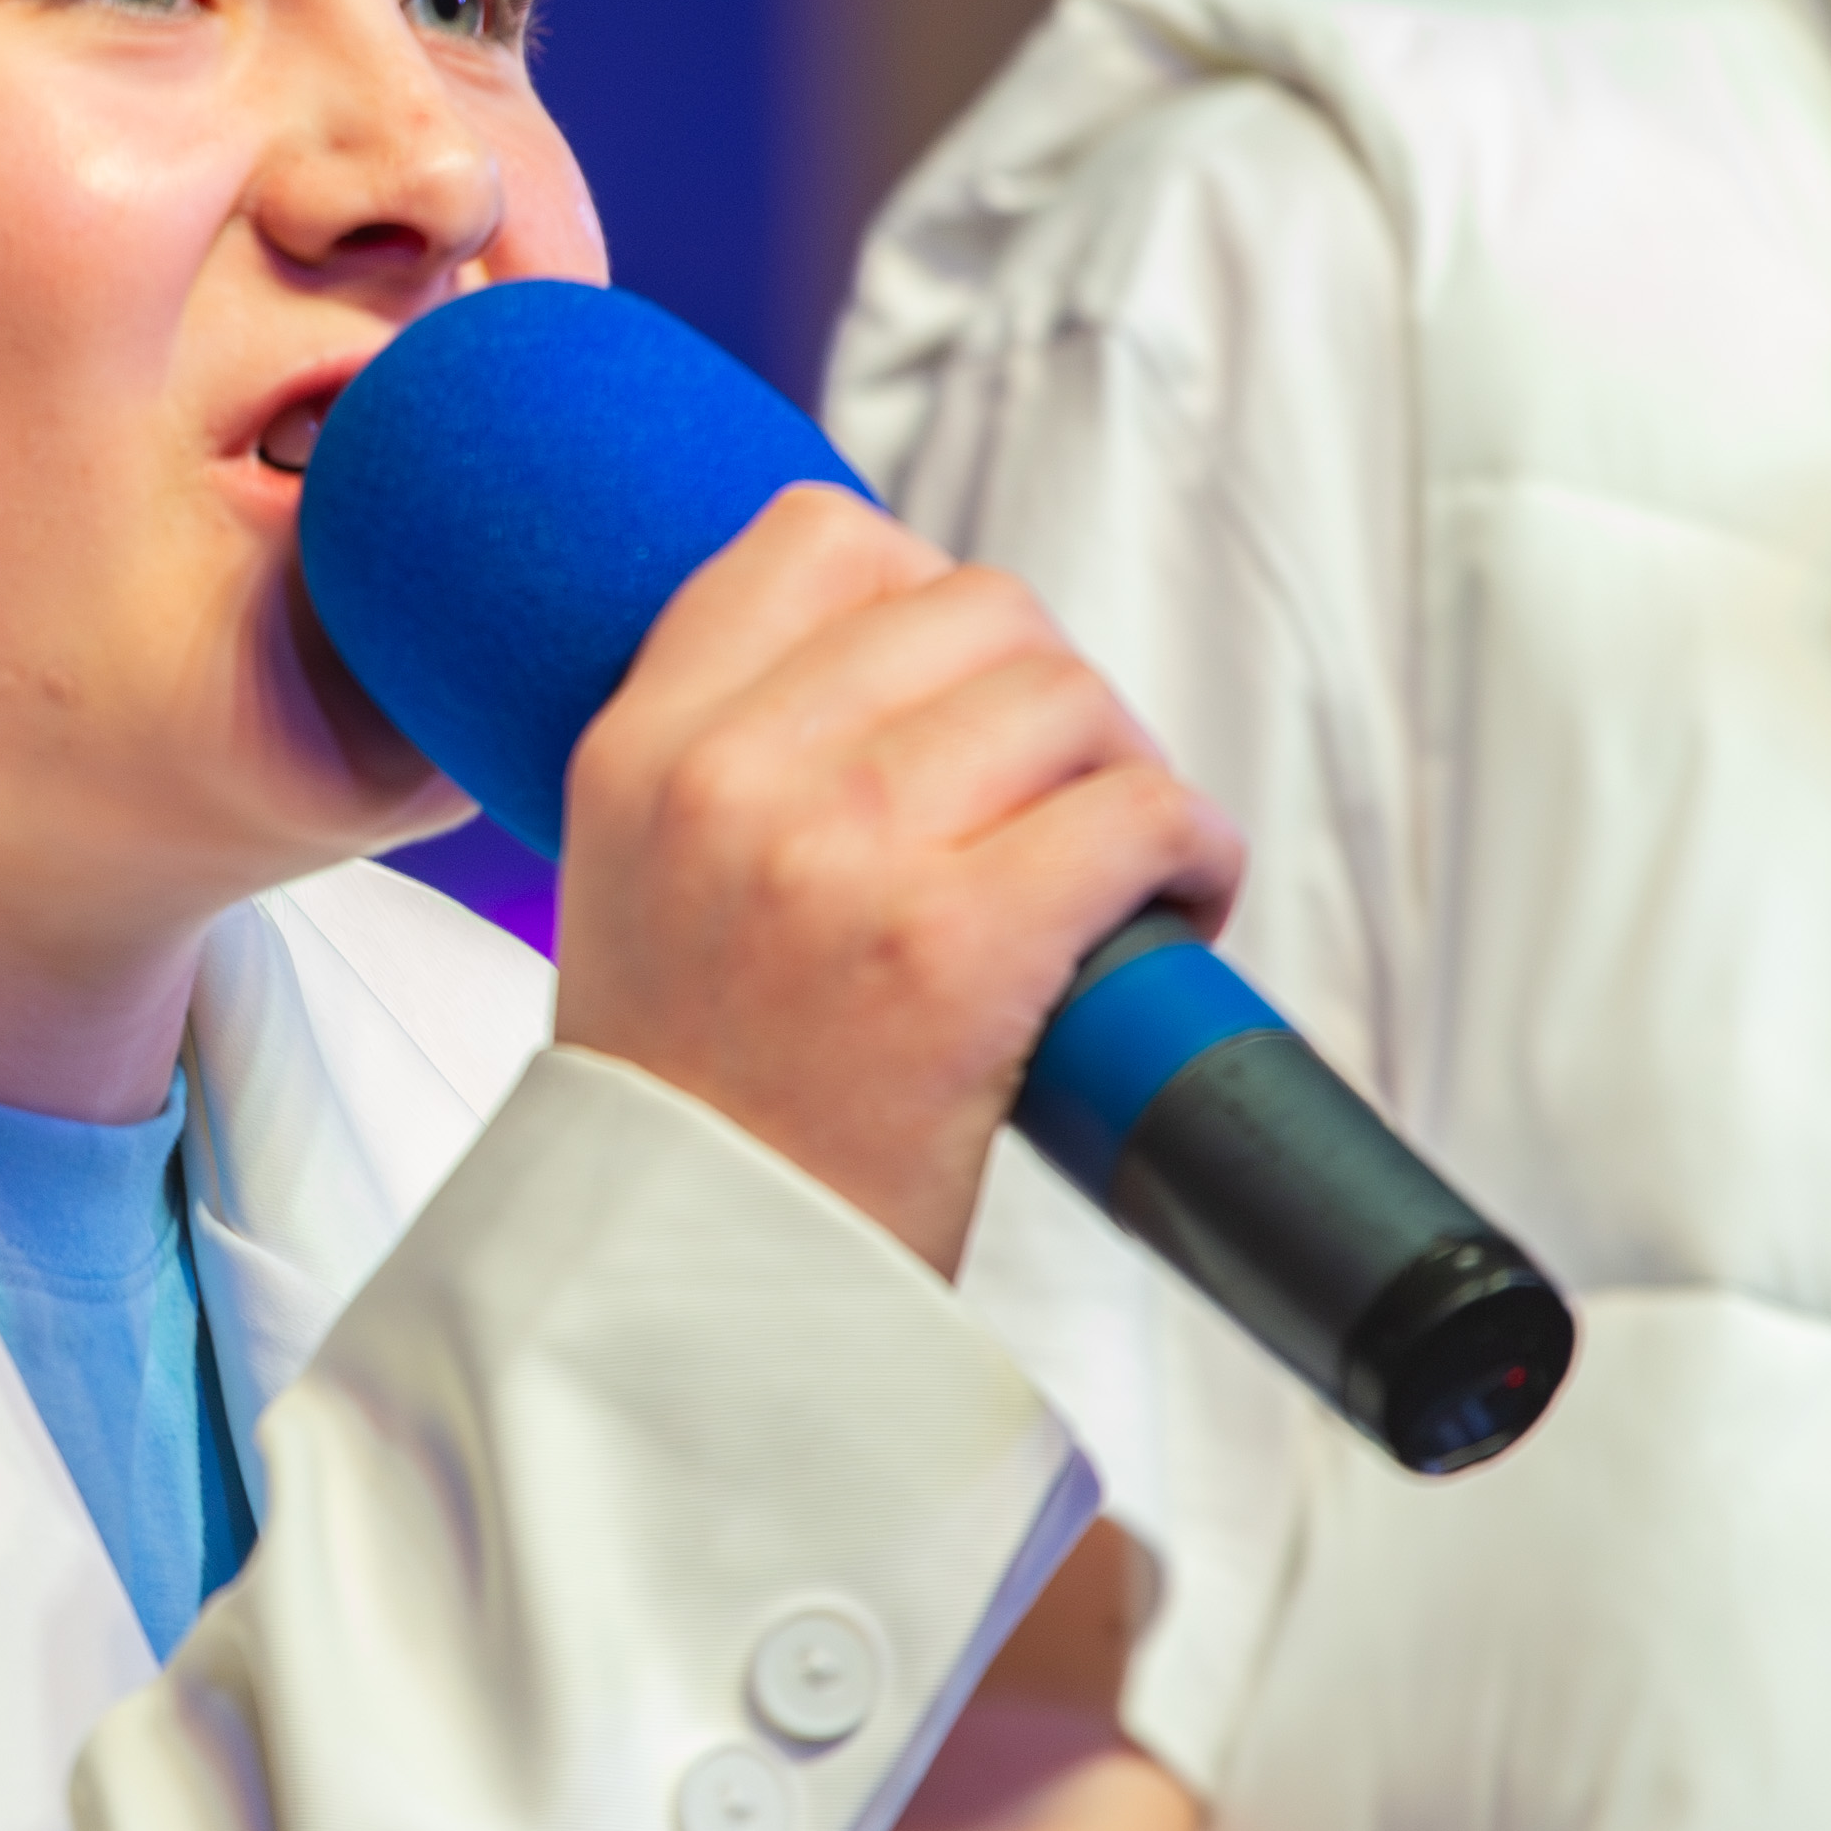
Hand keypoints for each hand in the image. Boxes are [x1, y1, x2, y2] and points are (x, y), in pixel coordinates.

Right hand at [548, 487, 1239, 1274]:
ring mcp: (840, 854)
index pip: (815, 537)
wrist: (685, 1294)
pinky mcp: (953, 948)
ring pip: (1068, 698)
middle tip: (1064, 797)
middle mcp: (728, 776)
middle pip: (975, 606)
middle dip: (1053, 693)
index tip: (960, 690)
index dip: (925, 589)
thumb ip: (727, 765)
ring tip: (1119, 864)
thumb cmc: (693, 1113)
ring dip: (1129, 772)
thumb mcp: (636, 886)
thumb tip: (913, 677)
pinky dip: (1195, 851)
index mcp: (641, 749)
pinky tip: (1178, 906)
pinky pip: (1138, 814)